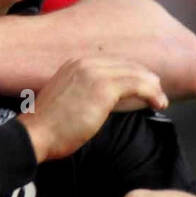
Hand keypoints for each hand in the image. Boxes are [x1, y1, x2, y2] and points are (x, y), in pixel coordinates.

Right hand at [17, 57, 167, 162]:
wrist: (34, 134)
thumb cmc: (47, 126)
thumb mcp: (65, 100)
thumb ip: (84, 93)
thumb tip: (106, 101)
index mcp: (75, 63)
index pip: (113, 62)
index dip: (132, 73)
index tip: (144, 86)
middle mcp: (85, 62)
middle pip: (127, 65)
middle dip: (146, 78)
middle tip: (158, 92)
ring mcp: (94, 73)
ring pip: (136, 74)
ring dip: (153, 87)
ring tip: (161, 101)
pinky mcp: (103, 88)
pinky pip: (137, 85)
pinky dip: (152, 93)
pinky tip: (159, 103)